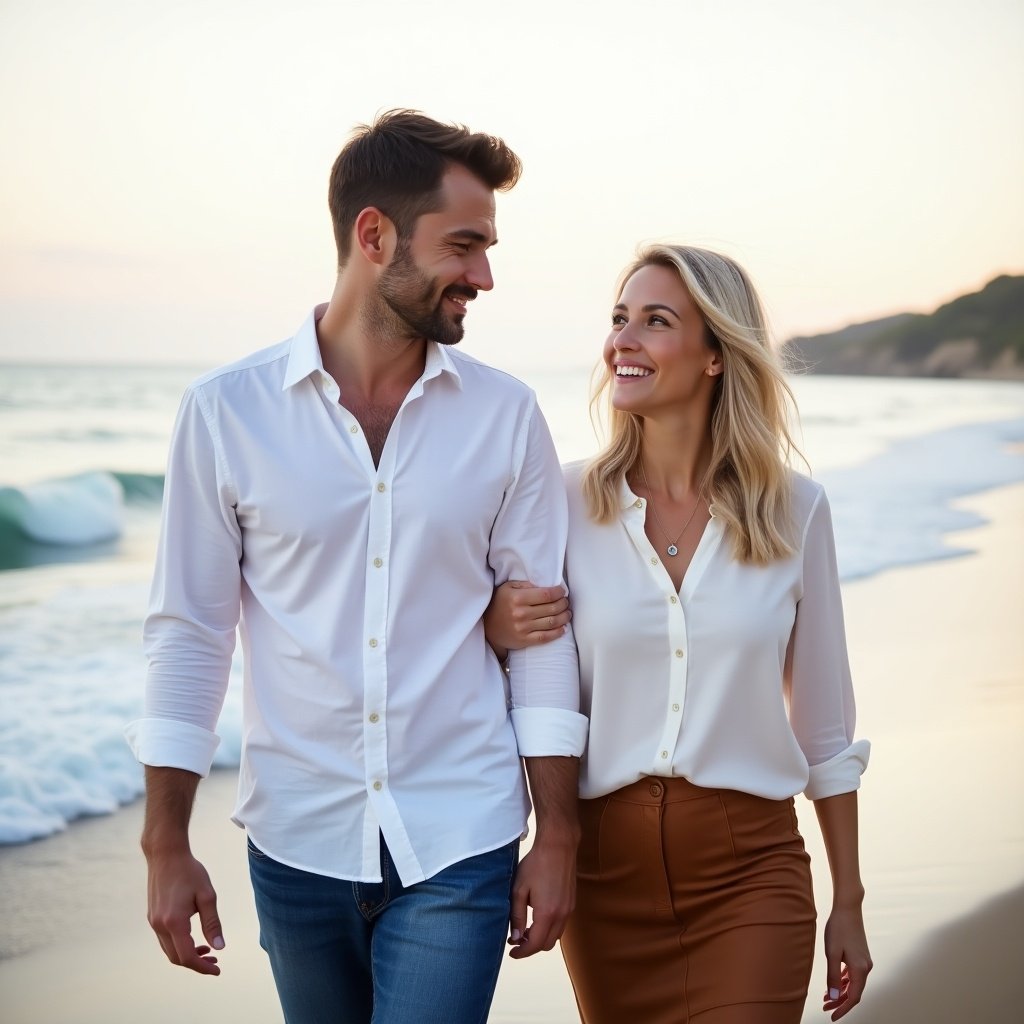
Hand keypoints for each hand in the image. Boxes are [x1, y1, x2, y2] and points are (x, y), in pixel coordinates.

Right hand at [146, 849, 224, 975]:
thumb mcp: (207, 895)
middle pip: (176, 958)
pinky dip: (178, 945)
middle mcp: (160, 926)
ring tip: (207, 951)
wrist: (166, 855)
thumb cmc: (190, 872)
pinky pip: (164, 940)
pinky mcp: (152, 917)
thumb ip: (212, 923)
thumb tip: (219, 947)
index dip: (202, 967)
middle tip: (215, 960)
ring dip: (186, 955)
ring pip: (169, 950)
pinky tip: (193, 938)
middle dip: (196, 963)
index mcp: (174, 922)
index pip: (187, 957)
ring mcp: (153, 922)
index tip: (218, 969)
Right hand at [484, 580, 570, 653]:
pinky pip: (545, 637)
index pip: (546, 594)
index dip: (559, 592)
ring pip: (552, 622)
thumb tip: (546, 584)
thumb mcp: (508, 588)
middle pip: (552, 608)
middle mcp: (521, 613)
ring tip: (567, 613)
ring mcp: (523, 628)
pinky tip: (563, 628)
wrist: (487, 627)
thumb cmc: (499, 603)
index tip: (562, 591)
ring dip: (564, 617)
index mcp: (517, 598)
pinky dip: (558, 632)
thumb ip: (526, 584)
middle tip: (566, 602)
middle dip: (563, 603)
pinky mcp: (524, 640)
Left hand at [507, 837, 575, 958]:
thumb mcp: (519, 889)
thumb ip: (517, 916)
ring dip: (541, 938)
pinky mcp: (572, 902)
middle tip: (516, 940)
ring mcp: (569, 909)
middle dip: (531, 947)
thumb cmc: (536, 864)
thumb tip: (514, 937)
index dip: (522, 952)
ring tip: (525, 929)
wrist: (558, 845)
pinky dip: (549, 928)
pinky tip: (538, 917)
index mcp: (547, 914)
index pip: (535, 944)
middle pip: (547, 944)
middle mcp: (562, 915)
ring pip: (555, 936)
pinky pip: (561, 925)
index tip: (511, 952)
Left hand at [822, 905, 871, 1018]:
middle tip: (825, 1008)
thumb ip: (832, 976)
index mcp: (860, 970)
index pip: (853, 998)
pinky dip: (843, 981)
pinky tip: (834, 983)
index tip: (831, 1017)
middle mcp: (866, 968)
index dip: (842, 1009)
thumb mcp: (832, 953)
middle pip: (854, 992)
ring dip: (841, 992)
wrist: (847, 908)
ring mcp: (864, 961)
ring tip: (826, 997)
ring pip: (853, 984)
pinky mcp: (860, 955)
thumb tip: (833, 998)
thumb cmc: (838, 929)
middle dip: (840, 1002)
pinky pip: (853, 974)